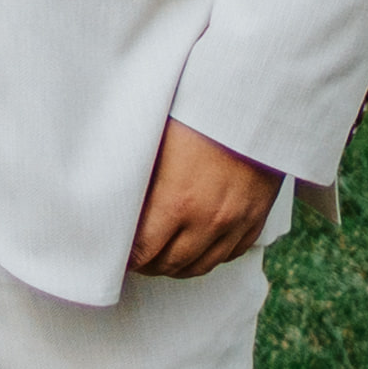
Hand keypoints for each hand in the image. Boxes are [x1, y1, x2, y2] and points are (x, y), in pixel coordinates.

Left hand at [126, 115, 281, 280]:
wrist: (253, 101)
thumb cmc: (196, 112)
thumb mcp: (155, 142)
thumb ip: (137, 178)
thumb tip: (111, 199)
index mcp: (176, 201)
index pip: (142, 251)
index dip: (125, 259)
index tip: (115, 255)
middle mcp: (208, 220)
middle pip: (170, 264)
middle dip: (147, 265)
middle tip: (134, 257)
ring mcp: (236, 223)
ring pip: (200, 266)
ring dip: (176, 266)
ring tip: (160, 257)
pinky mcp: (256, 218)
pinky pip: (230, 254)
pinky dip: (209, 256)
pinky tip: (195, 248)